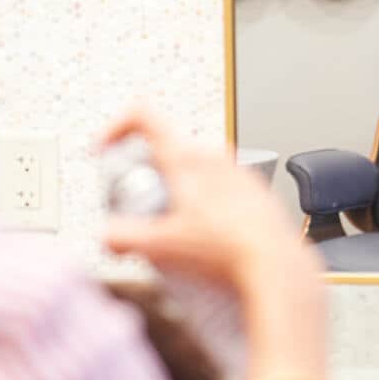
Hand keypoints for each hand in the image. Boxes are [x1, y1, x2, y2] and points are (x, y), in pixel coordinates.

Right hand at [100, 112, 327, 379]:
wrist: (273, 263)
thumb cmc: (227, 250)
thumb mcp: (162, 247)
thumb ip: (124, 238)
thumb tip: (106, 234)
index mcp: (185, 159)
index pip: (144, 117)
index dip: (116, 126)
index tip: (104, 148)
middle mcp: (212, 156)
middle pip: (167, 149)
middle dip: (146, 176)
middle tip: (142, 209)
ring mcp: (235, 170)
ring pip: (193, 168)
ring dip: (176, 190)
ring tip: (176, 228)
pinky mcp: (252, 188)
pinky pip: (218, 184)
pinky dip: (204, 201)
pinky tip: (206, 233)